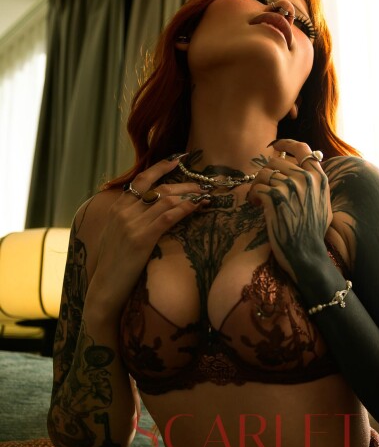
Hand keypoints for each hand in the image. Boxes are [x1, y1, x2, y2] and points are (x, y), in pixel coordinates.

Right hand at [88, 157, 207, 315]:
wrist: (105, 286)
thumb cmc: (115, 264)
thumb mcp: (118, 234)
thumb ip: (130, 218)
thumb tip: (150, 208)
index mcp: (117, 207)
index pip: (141, 180)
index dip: (160, 167)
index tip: (178, 160)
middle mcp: (124, 211)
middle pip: (158, 188)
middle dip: (183, 183)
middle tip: (202, 183)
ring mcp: (132, 223)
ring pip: (165, 199)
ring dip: (189, 195)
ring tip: (205, 195)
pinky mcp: (142, 238)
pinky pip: (168, 216)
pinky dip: (185, 208)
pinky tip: (198, 206)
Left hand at [248, 139, 332, 282]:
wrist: (306, 254)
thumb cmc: (313, 233)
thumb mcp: (323, 204)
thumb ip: (316, 185)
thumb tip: (306, 170)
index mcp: (319, 178)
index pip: (302, 149)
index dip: (286, 143)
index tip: (276, 145)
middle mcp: (306, 178)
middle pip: (276, 161)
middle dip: (266, 173)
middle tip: (264, 187)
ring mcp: (290, 186)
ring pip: (263, 173)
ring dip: (258, 185)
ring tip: (259, 199)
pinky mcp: (275, 197)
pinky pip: (257, 187)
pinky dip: (253, 196)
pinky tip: (257, 205)